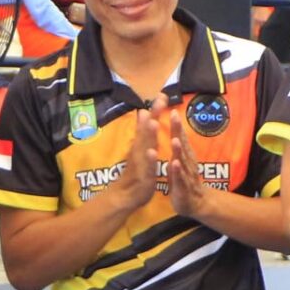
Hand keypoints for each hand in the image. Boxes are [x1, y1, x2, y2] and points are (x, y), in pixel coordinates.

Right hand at [105, 102, 162, 216]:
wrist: (126, 195)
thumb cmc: (137, 171)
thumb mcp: (140, 149)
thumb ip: (142, 131)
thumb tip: (142, 111)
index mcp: (142, 143)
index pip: (149, 123)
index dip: (156, 109)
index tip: (163, 93)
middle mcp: (141, 149)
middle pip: (147, 129)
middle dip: (153, 115)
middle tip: (159, 99)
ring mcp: (141, 162)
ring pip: (145, 146)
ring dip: (148, 134)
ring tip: (152, 121)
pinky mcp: (143, 175)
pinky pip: (147, 167)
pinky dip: (149, 159)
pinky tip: (152, 152)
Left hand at [161, 107, 216, 222]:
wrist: (196, 204)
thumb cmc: (184, 180)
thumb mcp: (180, 161)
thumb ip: (178, 147)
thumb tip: (175, 130)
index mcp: (184, 156)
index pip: (180, 137)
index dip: (176, 125)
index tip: (172, 110)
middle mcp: (187, 162)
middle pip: (182, 144)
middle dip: (177, 130)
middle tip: (174, 116)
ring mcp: (186, 175)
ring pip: (182, 160)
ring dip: (178, 150)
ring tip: (174, 139)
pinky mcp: (183, 188)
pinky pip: (180, 178)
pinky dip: (178, 171)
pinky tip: (175, 164)